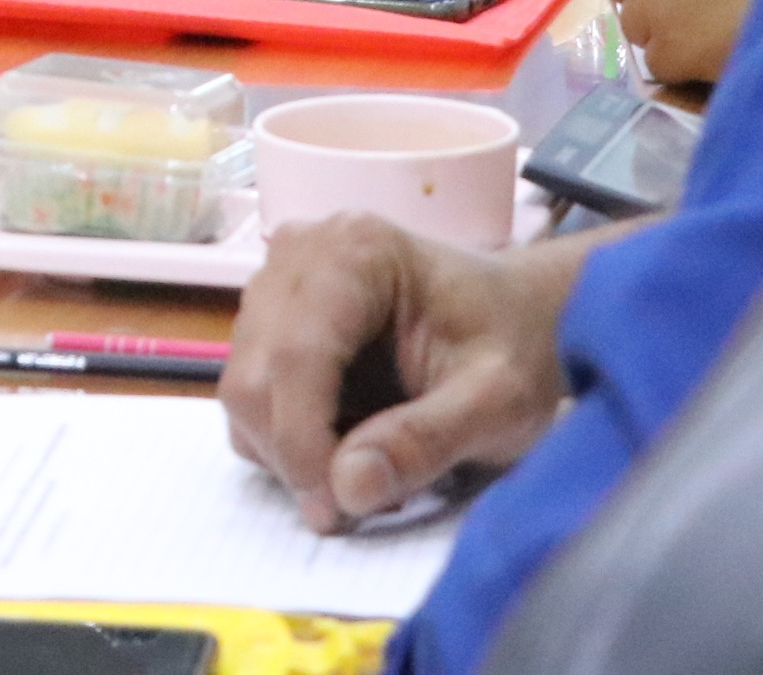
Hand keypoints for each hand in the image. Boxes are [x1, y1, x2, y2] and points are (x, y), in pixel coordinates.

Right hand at [225, 213, 584, 530]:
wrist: (520, 317)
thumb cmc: (517, 347)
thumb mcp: (499, 402)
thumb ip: (427, 441)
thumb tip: (347, 488)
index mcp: (356, 252)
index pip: (297, 354)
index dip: (302, 440)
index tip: (336, 509)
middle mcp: (299, 254)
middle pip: (256, 373)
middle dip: (294, 454)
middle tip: (355, 507)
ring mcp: (276, 282)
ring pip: (243, 388)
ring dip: (287, 451)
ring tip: (364, 473)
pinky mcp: (268, 318)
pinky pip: (249, 394)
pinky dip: (283, 439)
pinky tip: (345, 444)